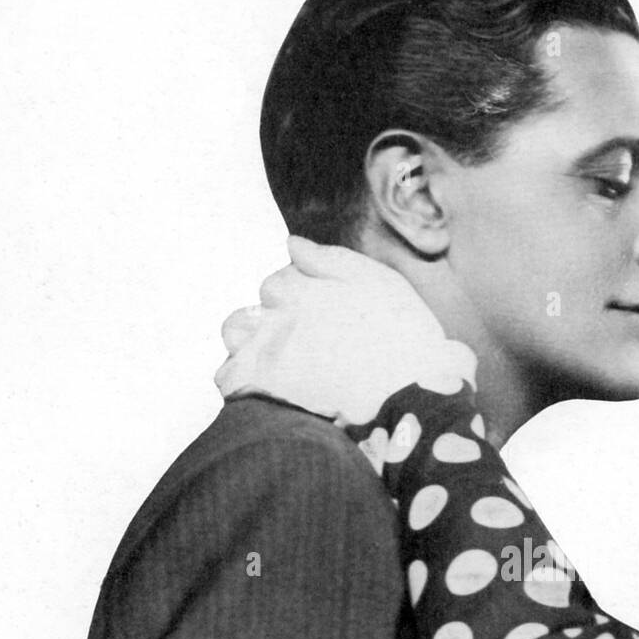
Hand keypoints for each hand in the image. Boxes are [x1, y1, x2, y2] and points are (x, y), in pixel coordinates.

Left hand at [215, 236, 475, 426]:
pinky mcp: (257, 387)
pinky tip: (271, 391)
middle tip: (310, 349)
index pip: (280, 281)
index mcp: (302, 285)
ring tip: (285, 367)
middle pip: (256, 305)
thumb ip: (331, 259)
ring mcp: (263, 349)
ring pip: (236, 334)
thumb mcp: (379, 282)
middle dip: (273, 321)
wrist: (409, 395)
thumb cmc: (403, 337)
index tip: (327, 322)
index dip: (302, 299)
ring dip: (251, 344)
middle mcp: (275, 312)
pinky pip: (229, 379)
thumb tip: (291, 242)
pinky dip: (242, 383)